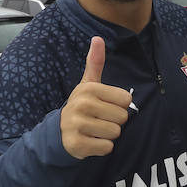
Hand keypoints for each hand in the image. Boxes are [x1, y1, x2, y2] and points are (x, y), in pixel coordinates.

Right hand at [60, 37, 131, 158]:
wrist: (60, 131)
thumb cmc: (82, 106)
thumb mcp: (88, 84)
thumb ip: (95, 62)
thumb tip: (97, 38)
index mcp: (89, 89)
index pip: (126, 100)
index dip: (119, 106)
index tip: (105, 106)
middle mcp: (82, 105)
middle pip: (122, 118)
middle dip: (114, 122)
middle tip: (99, 120)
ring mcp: (77, 125)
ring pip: (115, 133)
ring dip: (108, 135)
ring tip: (95, 131)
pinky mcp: (76, 144)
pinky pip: (106, 148)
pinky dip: (102, 148)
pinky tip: (91, 141)